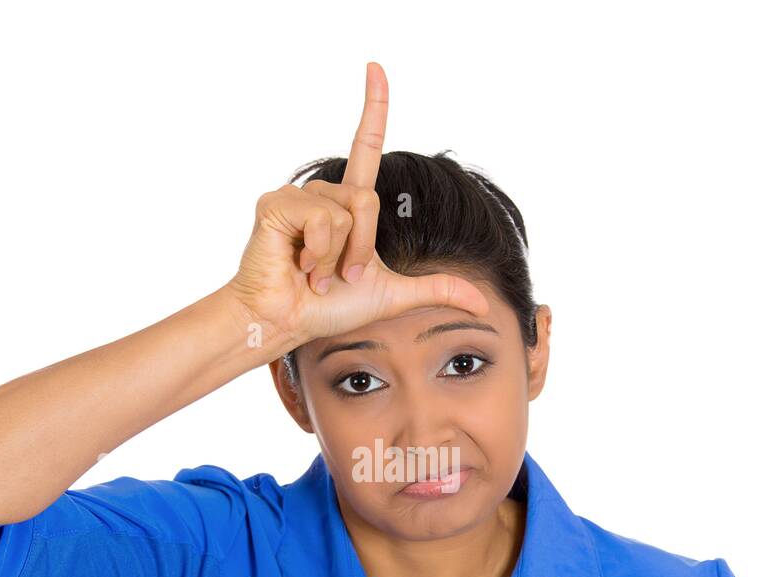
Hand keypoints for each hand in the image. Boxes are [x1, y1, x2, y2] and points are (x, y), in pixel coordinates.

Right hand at [225, 61, 489, 356]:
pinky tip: (299, 266)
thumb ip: (437, 290)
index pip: (366, 146)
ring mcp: (298, 196)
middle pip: (369, 201)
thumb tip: (484, 304)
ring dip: (339, 256)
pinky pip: (322, 219)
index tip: (375, 68)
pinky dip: (319, 253)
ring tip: (315, 274)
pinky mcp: (276, 204)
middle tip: (339, 277)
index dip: (374, 108)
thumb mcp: (394, 296)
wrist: (288, 323)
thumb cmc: (329, 309)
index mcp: (348, 205)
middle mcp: (324, 193)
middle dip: (362, 250)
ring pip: (348, 211)